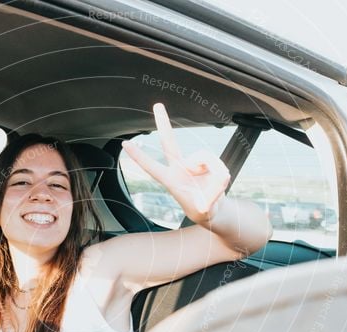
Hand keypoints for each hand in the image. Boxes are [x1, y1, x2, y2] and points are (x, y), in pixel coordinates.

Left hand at [122, 103, 230, 223]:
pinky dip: (221, 171)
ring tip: (217, 184)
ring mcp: (192, 163)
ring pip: (206, 157)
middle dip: (164, 123)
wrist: (212, 210)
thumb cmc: (203, 211)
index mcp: (171, 181)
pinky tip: (220, 179)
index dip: (139, 156)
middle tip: (158, 105)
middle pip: (170, 143)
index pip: (152, 167)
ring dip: (215, 170)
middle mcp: (179, 168)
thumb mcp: (205, 210)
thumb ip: (212, 195)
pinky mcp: (206, 161)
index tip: (125, 144)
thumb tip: (222, 175)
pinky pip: (216, 161)